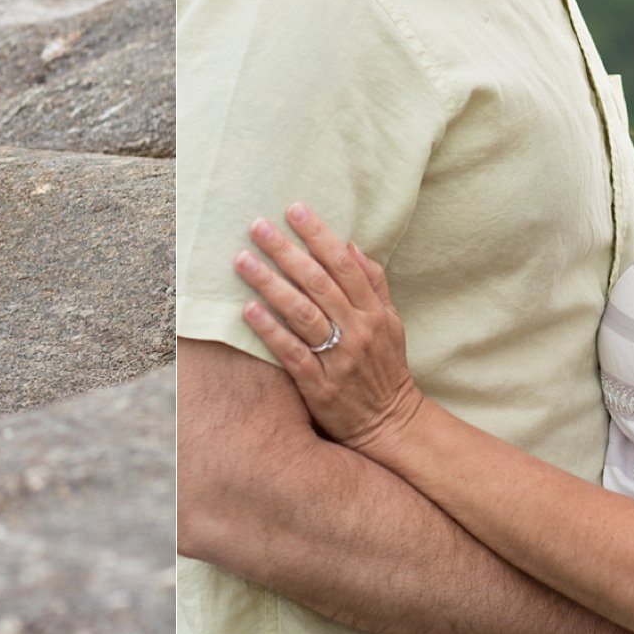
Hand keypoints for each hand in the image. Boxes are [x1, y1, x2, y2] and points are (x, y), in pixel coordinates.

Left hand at [237, 203, 423, 453]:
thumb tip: (352, 245)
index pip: (344, 265)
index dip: (319, 235)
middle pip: (318, 283)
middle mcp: (357, 331)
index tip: (294, 209)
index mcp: (373, 312)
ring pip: (301, 314)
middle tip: (257, 226)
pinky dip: (270, 330)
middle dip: (286, 251)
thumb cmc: (385, 368)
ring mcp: (338, 358)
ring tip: (243, 260)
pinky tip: (248, 309)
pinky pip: (291, 352)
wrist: (390, 424)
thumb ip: (374, 284)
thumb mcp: (391, 323)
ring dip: (270, 284)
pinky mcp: (319, 385)